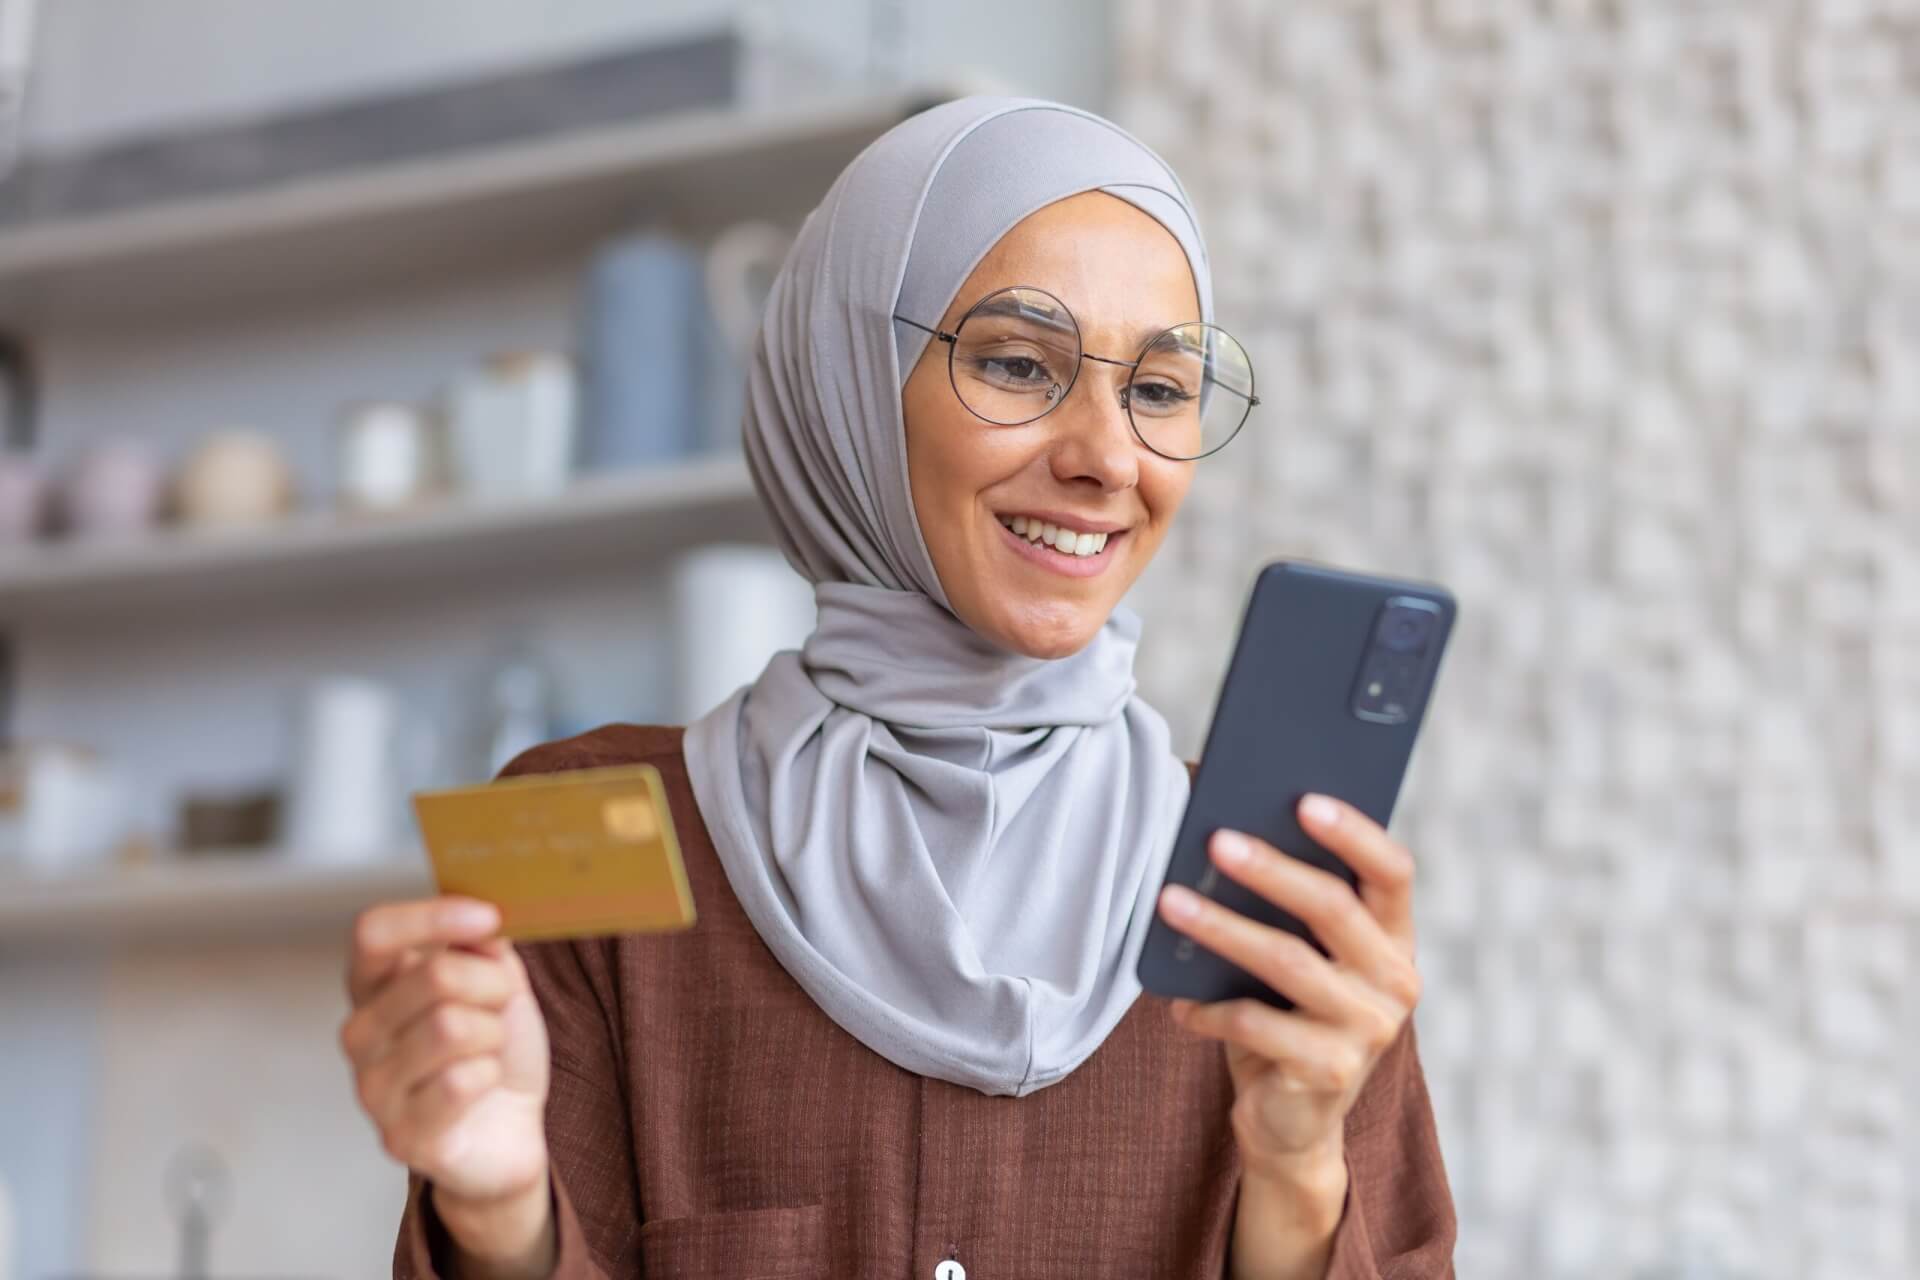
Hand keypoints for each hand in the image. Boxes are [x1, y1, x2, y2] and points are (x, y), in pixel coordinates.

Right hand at [340, 897, 554, 1273]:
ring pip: (451, 1027)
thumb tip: (479, 918)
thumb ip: (481, 944)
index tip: (488, 917)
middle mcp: (360, 1034)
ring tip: (488, 1050)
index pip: (373, 933)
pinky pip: (459, 1083)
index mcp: (373, 987)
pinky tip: (481, 1088)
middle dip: (492, 985)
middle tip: (500, 1005)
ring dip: (493, 1034)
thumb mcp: (497, 980)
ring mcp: (371, 1089)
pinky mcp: (398, 1137)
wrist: (511, 1127)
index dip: (431, 917)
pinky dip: (490, 1076)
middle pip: (434, 975)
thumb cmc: (494, 1049)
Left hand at [1155, 793, 1421, 1187]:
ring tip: (1170, 902)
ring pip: (1287, 961)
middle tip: (1215, 841)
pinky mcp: (1329, 1072)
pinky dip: (1209, 1009)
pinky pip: (1255, 1024)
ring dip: (1221, 928)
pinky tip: (1178, 1002)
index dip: (1353, 832)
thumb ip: (1286, 909)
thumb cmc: (1287, 1015)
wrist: (1292, 1121)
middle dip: (1270, 868)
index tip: (1303, 800)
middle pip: (1333, 907)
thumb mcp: (1300, 958)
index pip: (1392, 871)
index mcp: (1394, 937)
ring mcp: (1368, 1029)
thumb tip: (1224, 834)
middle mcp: (1395, 979)